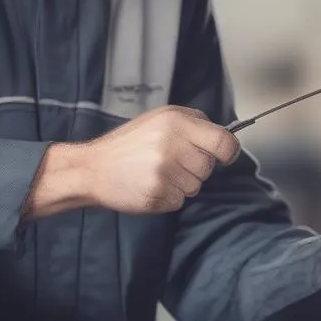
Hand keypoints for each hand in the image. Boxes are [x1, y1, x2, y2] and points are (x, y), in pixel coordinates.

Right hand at [25, 107, 239, 217]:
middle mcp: (172, 145)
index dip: (228, 151)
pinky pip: (180, 201)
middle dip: (196, 167)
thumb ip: (191, 123)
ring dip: (182, 184)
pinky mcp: (157, 194)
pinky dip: (169, 197)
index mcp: (176, 121)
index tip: (224, 156)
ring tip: (157, 172)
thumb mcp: (159, 118)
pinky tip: (150, 185)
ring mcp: (164, 172)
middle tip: (171, 161)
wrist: (93, 168)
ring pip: (196, 186)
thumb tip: (223, 138)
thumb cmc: (130, 143)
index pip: (222, 141)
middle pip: (208, 167)